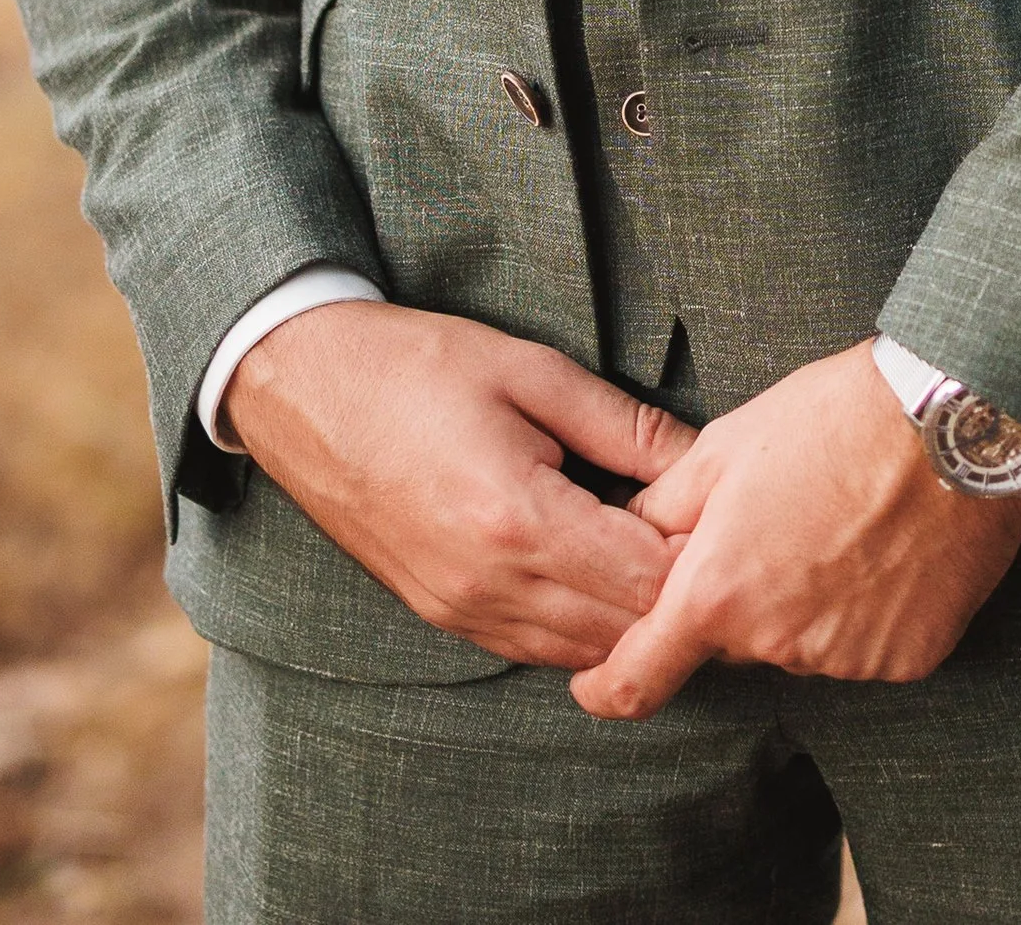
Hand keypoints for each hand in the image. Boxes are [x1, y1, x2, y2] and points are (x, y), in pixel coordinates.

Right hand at [223, 300, 693, 668]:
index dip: (694, 553)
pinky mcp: (441, 616)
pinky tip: (594, 569)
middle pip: (620, 631)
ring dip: (625, 614)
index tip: (716, 511)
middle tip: (697, 532)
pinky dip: (577, 624)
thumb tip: (697, 458)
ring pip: (577, 653)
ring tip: (650, 547)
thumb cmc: (416, 367)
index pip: (645, 581)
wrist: (305, 393)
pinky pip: (532, 648)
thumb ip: (622, 425)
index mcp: (519, 521)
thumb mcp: (531, 372)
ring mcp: (460, 611)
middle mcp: (489, 586)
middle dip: (670, 591)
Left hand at [571, 341, 1020, 714]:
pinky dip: (868, 614)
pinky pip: (867, 648)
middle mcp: (775, 643)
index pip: (635, 680)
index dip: (603, 688)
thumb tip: (629, 532)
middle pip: (734, 642)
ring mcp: (845, 658)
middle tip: (777, 529)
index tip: (593, 684)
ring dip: (807, 605)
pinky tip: (889, 551)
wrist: (950, 418)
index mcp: (717, 594)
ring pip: (803, 645)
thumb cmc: (833, 417)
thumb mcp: (727, 444)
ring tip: (846, 524)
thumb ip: (664, 505)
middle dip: (738, 601)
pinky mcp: (907, 658)